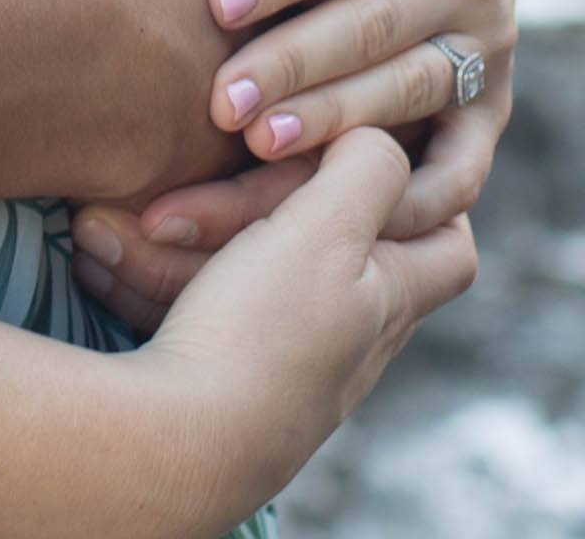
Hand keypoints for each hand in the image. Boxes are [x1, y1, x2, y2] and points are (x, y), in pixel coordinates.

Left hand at [71, 0, 517, 326]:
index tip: (217, 1)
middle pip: (378, 25)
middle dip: (296, 64)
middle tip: (223, 99)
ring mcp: (487, 48)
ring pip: (409, 93)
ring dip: (335, 124)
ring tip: (259, 145)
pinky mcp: (489, 107)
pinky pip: (462, 168)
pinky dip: (416, 202)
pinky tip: (347, 215)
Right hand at [94, 130, 473, 524]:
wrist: (179, 445)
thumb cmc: (262, 332)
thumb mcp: (330, 227)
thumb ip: (369, 168)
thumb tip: (378, 138)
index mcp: (392, 301)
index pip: (450, 250)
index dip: (432, 198)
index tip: (379, 155)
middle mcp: (354, 345)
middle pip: (349, 260)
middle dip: (283, 206)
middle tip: (240, 176)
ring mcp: (295, 372)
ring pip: (265, 283)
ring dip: (207, 239)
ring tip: (150, 222)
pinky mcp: (233, 385)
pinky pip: (214, 316)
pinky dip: (176, 283)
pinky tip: (134, 261)